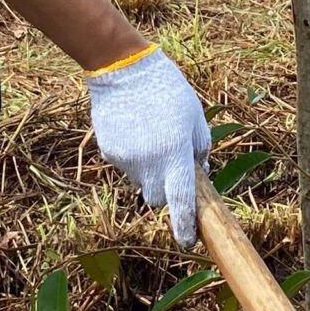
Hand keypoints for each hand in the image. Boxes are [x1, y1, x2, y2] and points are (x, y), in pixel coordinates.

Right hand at [83, 47, 210, 245]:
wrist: (123, 69)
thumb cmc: (168, 90)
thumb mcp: (195, 117)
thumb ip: (200, 149)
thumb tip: (199, 173)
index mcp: (176, 155)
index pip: (181, 201)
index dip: (185, 225)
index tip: (188, 241)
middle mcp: (150, 163)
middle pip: (156, 198)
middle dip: (164, 190)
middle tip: (168, 165)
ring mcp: (126, 160)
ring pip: (139, 181)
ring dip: (147, 171)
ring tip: (149, 138)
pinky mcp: (109, 152)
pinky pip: (124, 165)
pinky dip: (132, 157)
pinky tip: (133, 131)